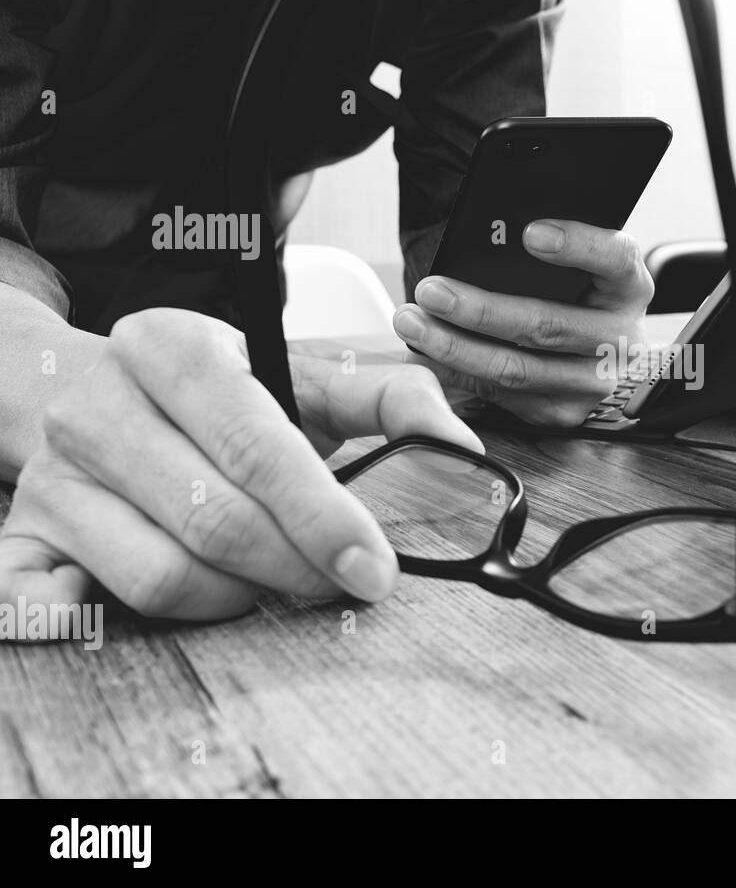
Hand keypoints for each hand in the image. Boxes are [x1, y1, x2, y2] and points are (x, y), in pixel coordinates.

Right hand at [0, 308, 481, 624]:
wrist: (97, 391)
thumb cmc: (221, 394)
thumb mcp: (305, 375)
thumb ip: (391, 398)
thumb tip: (461, 445)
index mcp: (173, 346)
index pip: (257, 445)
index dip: (324, 516)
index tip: (375, 569)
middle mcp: (98, 404)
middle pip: (214, 520)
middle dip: (295, 569)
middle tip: (337, 586)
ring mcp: (52, 474)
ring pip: (160, 575)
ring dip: (236, 599)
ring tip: (269, 582)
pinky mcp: (21, 533)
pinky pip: (53, 604)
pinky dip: (101, 620)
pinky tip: (162, 604)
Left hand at [394, 219, 654, 426]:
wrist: (588, 346)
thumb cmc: (568, 291)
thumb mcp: (569, 266)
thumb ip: (541, 249)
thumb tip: (482, 235)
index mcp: (629, 285)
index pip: (615, 259)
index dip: (576, 245)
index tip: (529, 233)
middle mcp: (622, 338)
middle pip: (548, 325)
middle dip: (481, 308)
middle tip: (431, 291)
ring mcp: (595, 383)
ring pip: (518, 369)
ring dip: (456, 347)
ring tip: (413, 324)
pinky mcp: (565, 412)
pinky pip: (503, 398)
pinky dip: (458, 375)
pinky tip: (426, 356)